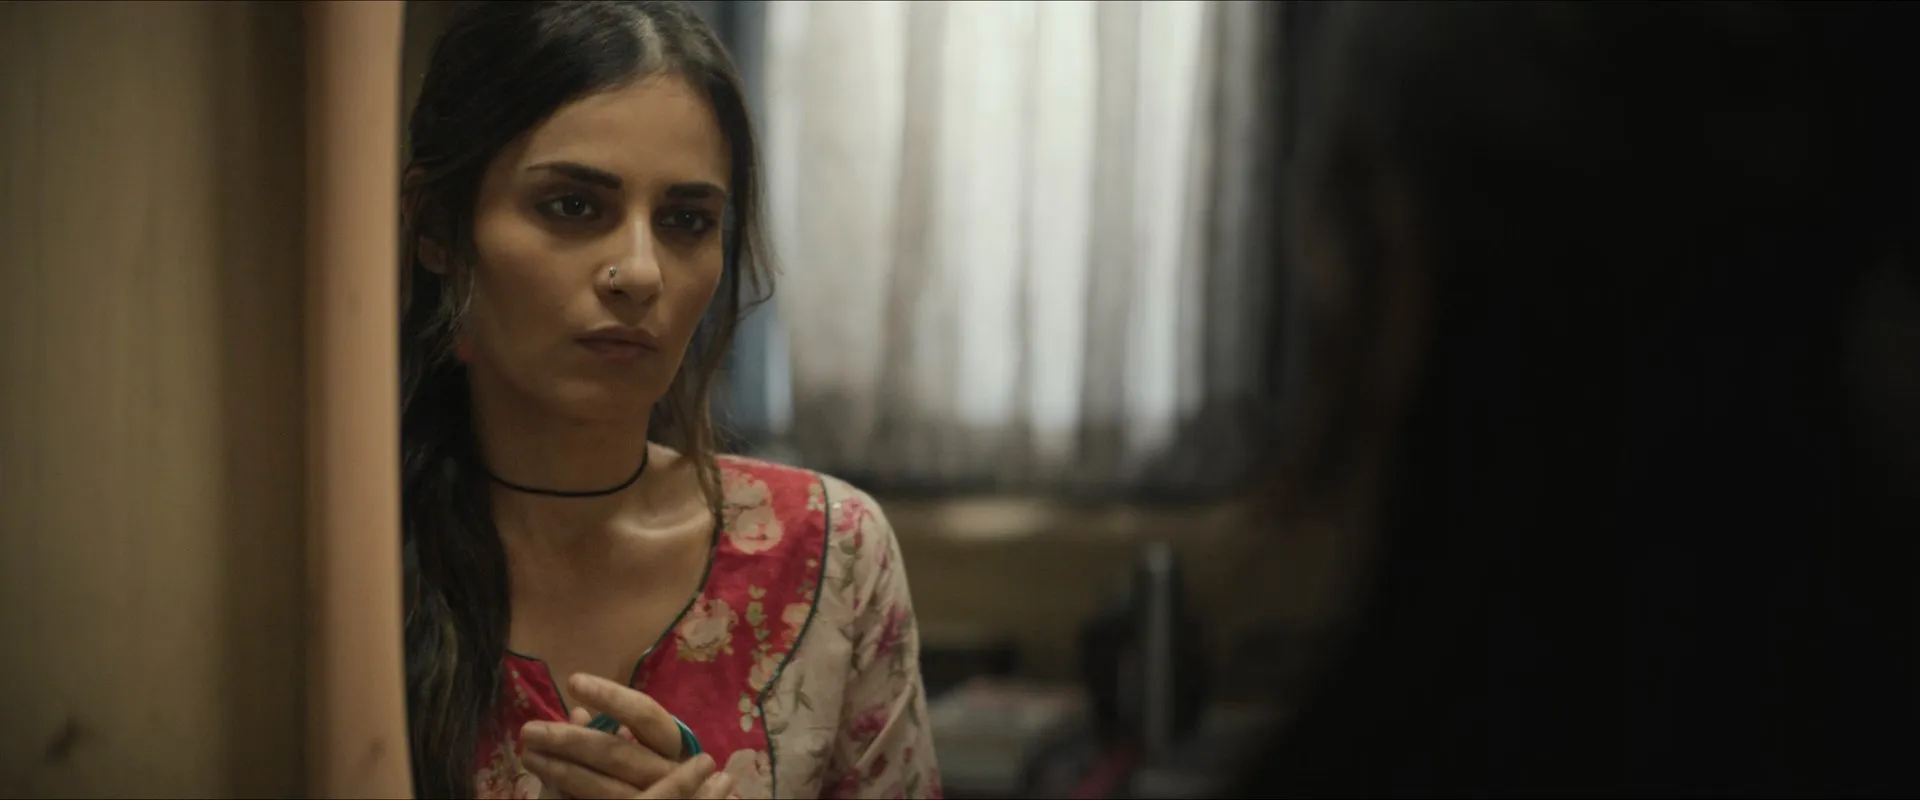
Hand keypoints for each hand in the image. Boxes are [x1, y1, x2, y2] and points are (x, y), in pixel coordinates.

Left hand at [521, 673, 733, 798]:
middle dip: (570, 740)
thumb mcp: (644, 750)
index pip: (645, 715)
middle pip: (617, 753)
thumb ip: (611, 733)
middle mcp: (669, 771)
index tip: (574, 682)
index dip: (611, 697)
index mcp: (672, 745)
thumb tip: (578, 713)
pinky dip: (570, 794)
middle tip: (529, 730)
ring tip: (529, 756)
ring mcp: (656, 798)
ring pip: (605, 788)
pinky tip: (546, 785)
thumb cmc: (658, 776)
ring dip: (561, 771)